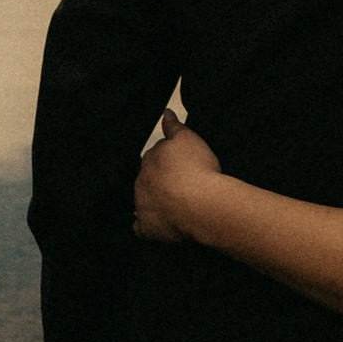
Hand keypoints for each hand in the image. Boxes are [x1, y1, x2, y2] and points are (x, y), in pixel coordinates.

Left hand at [133, 109, 222, 243]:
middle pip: (147, 178)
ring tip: (173, 203)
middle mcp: (141, 181)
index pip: (154, 157)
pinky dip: (148, 225)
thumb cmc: (198, 170)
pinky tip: (158, 223)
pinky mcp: (146, 228)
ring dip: (153, 200)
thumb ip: (174, 125)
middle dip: (159, 180)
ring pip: (142, 200)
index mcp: (150, 159)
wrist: (202, 205)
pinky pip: (141, 227)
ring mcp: (141, 205)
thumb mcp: (189, 138)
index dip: (168, 161)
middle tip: (180, 184)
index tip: (180, 165)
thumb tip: (165, 113)